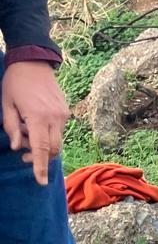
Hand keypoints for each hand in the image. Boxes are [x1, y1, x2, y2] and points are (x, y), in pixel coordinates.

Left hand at [2, 62, 68, 184]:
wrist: (33, 61)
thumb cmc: (15, 82)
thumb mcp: (7, 104)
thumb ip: (12, 127)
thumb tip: (18, 147)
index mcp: (38, 117)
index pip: (41, 149)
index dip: (40, 167)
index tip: (40, 182)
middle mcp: (55, 118)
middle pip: (53, 149)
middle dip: (41, 158)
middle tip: (24, 156)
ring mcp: (62, 115)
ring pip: (57, 141)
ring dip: (43, 145)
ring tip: (26, 133)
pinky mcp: (64, 112)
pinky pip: (58, 130)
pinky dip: (47, 134)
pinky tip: (34, 124)